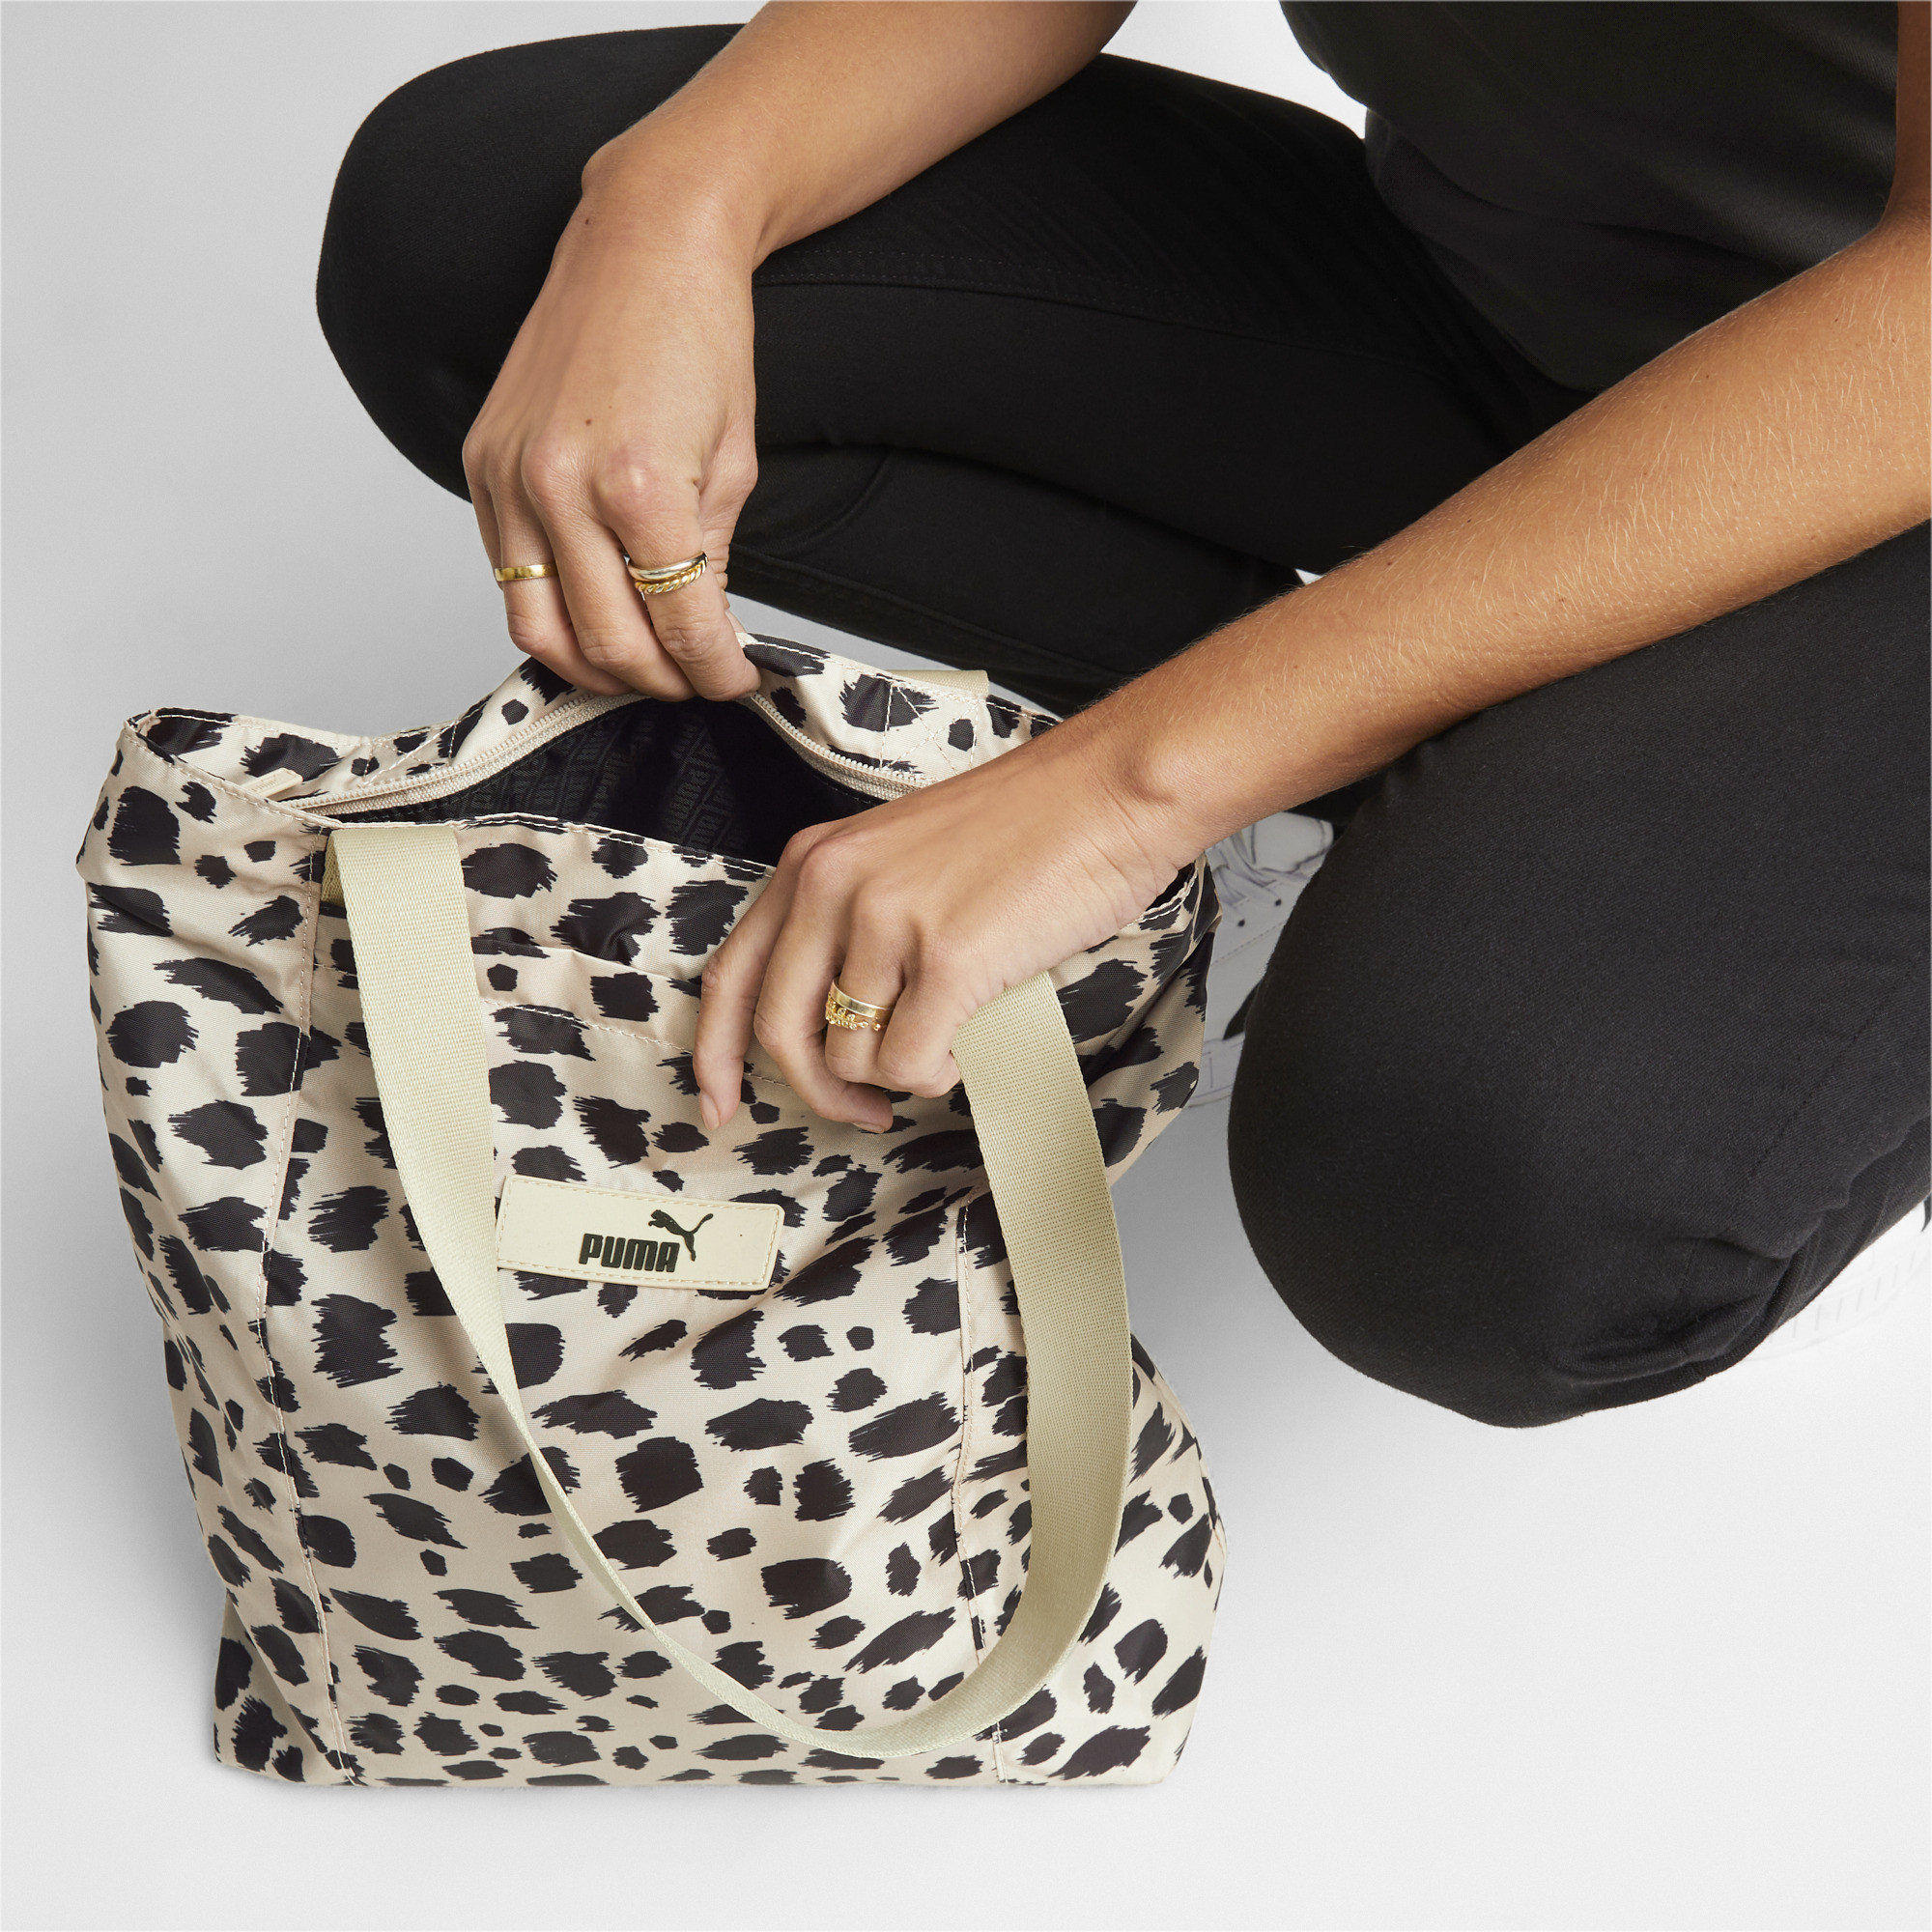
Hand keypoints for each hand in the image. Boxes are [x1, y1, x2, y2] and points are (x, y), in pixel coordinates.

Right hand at [460, 158, 761, 700]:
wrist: (643, 243)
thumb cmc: (698, 337)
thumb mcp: (733, 463)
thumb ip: (711, 560)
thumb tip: (703, 636)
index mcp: (638, 486)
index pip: (679, 623)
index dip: (714, 672)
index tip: (734, 683)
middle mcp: (560, 486)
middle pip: (606, 643)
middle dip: (660, 681)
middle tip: (692, 682)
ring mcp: (510, 477)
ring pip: (539, 630)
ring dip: (595, 667)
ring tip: (641, 665)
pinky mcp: (480, 465)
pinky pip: (506, 575)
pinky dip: (551, 611)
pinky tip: (593, 612)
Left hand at [693, 723, 1188, 1130]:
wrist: (1109, 792)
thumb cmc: (1028, 828)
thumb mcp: (900, 860)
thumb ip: (850, 926)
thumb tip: (833, 1028)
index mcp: (813, 861)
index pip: (731, 975)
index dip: (717, 1054)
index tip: (721, 1103)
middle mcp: (833, 886)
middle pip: (781, 1033)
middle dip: (819, 1092)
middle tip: (863, 1112)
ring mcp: (886, 922)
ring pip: (850, 1057)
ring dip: (898, 1074)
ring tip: (945, 1043)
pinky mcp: (947, 959)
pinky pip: (909, 1063)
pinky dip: (937, 1073)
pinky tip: (964, 1044)